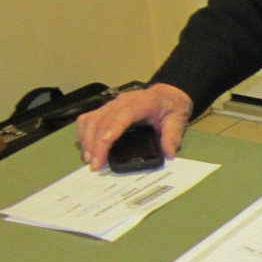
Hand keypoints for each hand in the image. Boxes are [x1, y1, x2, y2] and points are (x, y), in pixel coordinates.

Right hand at [76, 85, 192, 170]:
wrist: (166, 96)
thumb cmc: (170, 108)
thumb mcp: (178, 121)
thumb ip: (173, 136)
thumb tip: (169, 154)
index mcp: (141, 102)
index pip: (121, 116)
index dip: (109, 133)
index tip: (101, 151)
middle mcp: (122, 101)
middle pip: (102, 120)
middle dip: (95, 144)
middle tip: (95, 165)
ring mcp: (112, 104)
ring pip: (91, 119)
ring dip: (87, 139)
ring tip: (89, 159)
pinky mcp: (105, 109)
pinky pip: (89, 118)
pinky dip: (84, 133)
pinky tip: (87, 148)